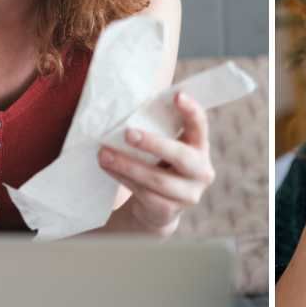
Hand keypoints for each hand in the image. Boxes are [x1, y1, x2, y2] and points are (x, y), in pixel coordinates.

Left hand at [97, 92, 215, 234]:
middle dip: (153, 143)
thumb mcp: (165, 146)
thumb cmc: (159, 165)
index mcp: (200, 146)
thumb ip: (158, 130)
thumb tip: (126, 108)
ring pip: (157, 179)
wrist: (159, 208)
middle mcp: (202, 171)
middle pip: (180, 156)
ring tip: (104, 154)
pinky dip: (123, 179)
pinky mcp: (170, 211)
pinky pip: (145, 194)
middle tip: (127, 133)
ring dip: (127, 165)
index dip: (191, 110)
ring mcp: (189, 194)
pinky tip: (109, 168)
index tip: (177, 95)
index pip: (200, 125)